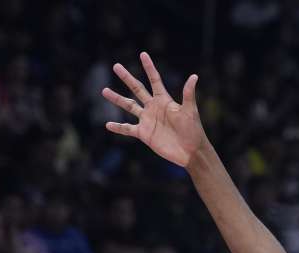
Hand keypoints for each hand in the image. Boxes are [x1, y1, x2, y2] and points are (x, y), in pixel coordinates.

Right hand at [102, 52, 204, 166]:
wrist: (191, 151)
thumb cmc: (193, 130)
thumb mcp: (190, 111)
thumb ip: (188, 94)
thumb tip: (194, 76)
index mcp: (164, 100)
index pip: (154, 80)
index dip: (149, 67)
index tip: (143, 54)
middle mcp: (154, 108)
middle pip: (137, 89)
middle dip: (127, 78)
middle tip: (116, 66)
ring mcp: (147, 120)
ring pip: (129, 106)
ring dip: (117, 99)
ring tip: (104, 90)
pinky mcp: (144, 134)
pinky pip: (127, 129)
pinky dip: (118, 128)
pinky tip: (108, 125)